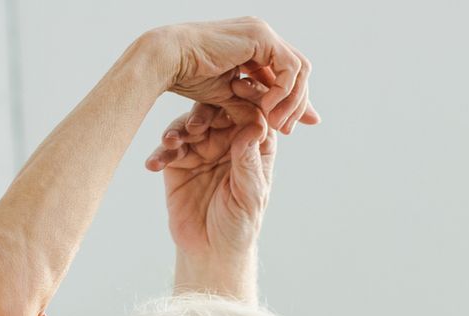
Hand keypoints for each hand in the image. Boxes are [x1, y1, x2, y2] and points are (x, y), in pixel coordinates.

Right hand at [145, 17, 320, 132]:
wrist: (168, 60)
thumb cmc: (189, 77)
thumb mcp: (230, 98)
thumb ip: (254, 107)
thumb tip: (274, 125)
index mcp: (255, 46)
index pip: (288, 73)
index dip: (296, 101)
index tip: (295, 127)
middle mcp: (262, 36)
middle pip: (299, 71)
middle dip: (298, 104)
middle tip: (287, 130)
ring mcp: (263, 33)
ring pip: (300, 68)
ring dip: (293, 100)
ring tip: (276, 123)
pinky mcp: (261, 36)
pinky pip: (290, 67)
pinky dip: (284, 91)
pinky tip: (267, 108)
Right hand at [147, 102, 274, 263]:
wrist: (210, 251)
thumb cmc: (239, 225)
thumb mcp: (249, 196)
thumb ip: (249, 162)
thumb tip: (253, 125)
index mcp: (253, 145)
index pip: (252, 114)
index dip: (246, 99)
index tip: (236, 89)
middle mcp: (228, 140)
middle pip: (217, 112)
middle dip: (205, 114)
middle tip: (196, 125)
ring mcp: (201, 148)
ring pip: (189, 125)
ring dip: (178, 130)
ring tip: (171, 142)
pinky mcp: (178, 161)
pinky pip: (167, 149)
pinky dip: (160, 152)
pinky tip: (154, 164)